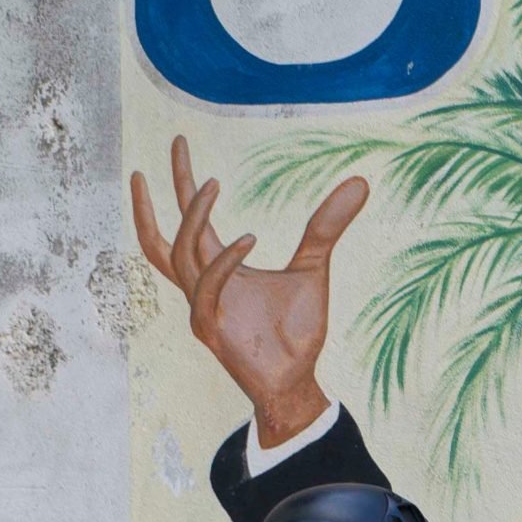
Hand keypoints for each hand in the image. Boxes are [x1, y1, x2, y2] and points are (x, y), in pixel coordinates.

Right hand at [129, 133, 368, 447]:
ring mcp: (202, 308)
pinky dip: (224, 261)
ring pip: (180, 254)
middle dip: (161, 193)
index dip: (181, 183)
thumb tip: (360, 182)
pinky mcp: (211, 329)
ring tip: (211, 182)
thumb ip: (326, 227)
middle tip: (176, 145)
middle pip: (166, 235)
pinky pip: (207, 288)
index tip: (180, 141)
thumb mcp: (313, 267)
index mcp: (217, 270)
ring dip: (193, 217)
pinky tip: (249, 238)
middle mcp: (202, 287)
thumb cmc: (295, 331)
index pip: (189, 221)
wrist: (297, 380)